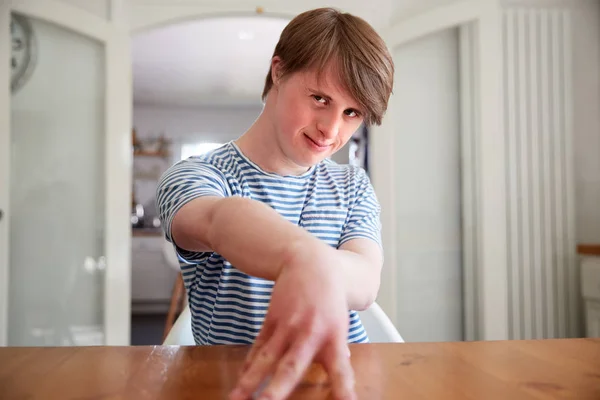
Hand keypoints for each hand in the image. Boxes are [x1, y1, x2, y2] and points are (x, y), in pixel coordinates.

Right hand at [229, 246, 355, 399]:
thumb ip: (337, 350)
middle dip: (276, 390)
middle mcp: (308, 334)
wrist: (311, 263)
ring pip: (266, 359)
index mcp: (334, 337)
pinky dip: (248, 366)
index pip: (341, 370)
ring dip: (249, 382)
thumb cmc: (329, 296)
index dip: (344, 390)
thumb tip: (341, 369)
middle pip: (291, 367)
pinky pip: (258, 347)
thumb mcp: (340, 323)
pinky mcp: (272, 320)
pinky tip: (239, 382)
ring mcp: (287, 327)